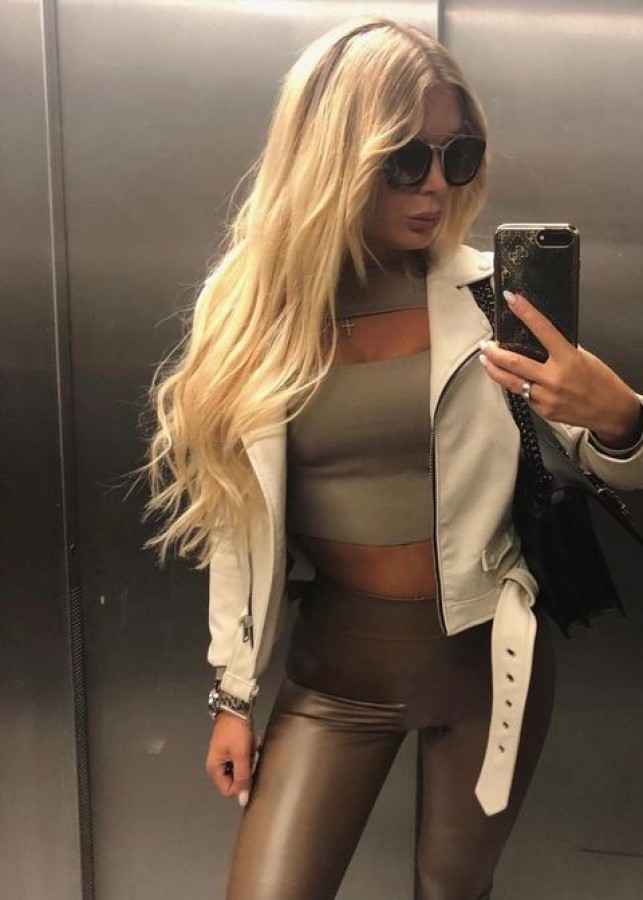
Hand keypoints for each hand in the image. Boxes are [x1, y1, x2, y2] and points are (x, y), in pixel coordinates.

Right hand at [205, 711, 255, 807]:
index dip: (241, 785)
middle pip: (235, 779)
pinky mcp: (231, 748)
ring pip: (241, 768)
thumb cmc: (236, 730)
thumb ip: (242, 778)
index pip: (228, 790)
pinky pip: (242, 759)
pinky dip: (248, 753)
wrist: (236, 707)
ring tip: (251, 747)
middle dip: (246, 769)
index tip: (249, 770)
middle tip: (250, 755)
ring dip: (249, 760)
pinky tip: (251, 743)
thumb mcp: (241, 755)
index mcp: (214, 768)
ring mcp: (224, 756)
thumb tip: (243, 800)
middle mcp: (217, 765)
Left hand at [479, 291, 641, 447]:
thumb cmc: (601, 383)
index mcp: (568, 359)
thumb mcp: (585, 358)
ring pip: (511, 382)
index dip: (525, 312)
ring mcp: (546, 396)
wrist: (611, 412)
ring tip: (486, 360)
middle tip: (486, 345)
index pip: (543, 330)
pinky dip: (516, 386)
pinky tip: (510, 380)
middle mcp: (554, 378)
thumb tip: (541, 341)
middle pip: (514, 363)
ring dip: (494, 370)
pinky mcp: (543, 410)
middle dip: (494, 353)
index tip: (511, 300)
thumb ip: (561, 350)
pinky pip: (523, 396)